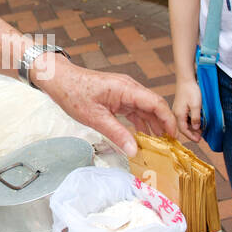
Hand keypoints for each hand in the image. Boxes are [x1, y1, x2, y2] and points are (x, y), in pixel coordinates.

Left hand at [36, 57, 175, 156]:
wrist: (59, 80)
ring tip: (159, 145)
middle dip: (164, 125)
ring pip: (145, 109)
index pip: (156, 103)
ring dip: (152, 126)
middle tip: (169, 146)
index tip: (173, 137)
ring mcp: (124, 92)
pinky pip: (134, 110)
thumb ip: (117, 134)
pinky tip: (143, 137)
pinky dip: (140, 123)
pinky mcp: (118, 97)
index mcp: (127, 89)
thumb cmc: (74, 93)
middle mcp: (129, 88)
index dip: (168, 120)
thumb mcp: (95, 118)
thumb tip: (134, 150)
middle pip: (154, 106)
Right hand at [172, 78, 202, 143]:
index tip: (199, 140)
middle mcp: (175, 113)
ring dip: (191, 128)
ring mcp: (177, 110)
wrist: (186, 79)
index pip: (184, 130)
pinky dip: (190, 122)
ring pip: (184, 123)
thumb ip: (196, 118)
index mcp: (178, 114)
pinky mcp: (179, 107)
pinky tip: (196, 122)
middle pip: (183, 128)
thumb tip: (196, 128)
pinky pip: (184, 118)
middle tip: (200, 137)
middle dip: (192, 133)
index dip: (191, 136)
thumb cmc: (191, 90)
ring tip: (200, 131)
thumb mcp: (196, 105)